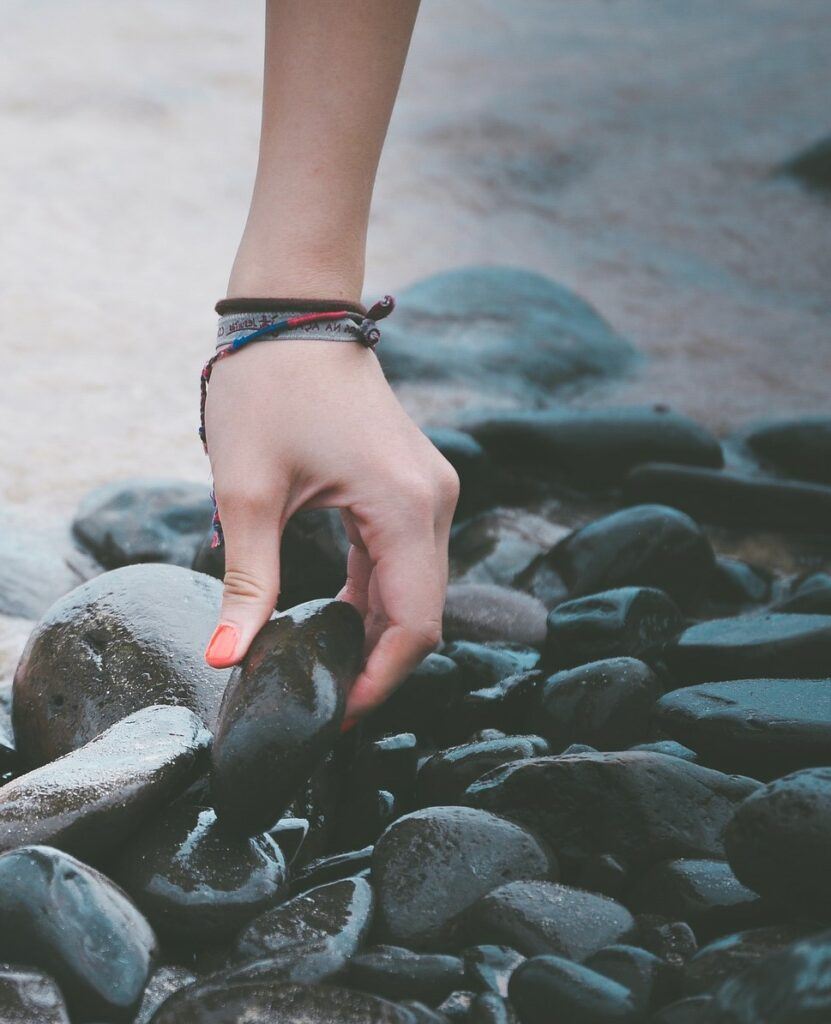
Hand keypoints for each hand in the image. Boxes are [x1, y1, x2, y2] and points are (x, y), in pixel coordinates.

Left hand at [202, 339, 458, 722]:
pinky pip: (404, 558)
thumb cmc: (267, 389)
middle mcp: (435, 502)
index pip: (415, 624)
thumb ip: (247, 583)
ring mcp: (429, 490)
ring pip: (417, 588)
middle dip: (377, 664)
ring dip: (376, 632)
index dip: (380, 682)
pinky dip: (376, 595)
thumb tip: (228, 660)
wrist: (293, 313)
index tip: (334, 716)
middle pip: (423, 612)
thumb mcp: (248, 493)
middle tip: (322, 701)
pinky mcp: (414, 484)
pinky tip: (338, 618)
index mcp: (406, 507)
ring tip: (325, 669)